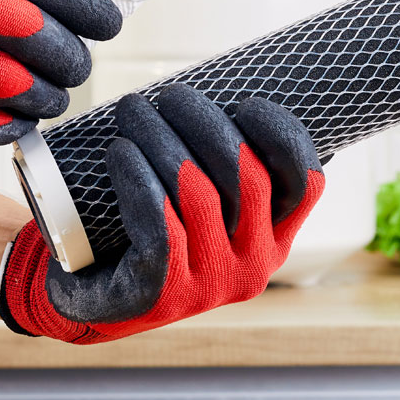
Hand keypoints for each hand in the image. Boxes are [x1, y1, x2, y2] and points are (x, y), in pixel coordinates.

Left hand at [0, 84, 324, 343]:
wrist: (93, 304)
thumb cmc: (149, 236)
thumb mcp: (202, 209)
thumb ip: (226, 170)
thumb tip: (231, 100)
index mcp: (274, 241)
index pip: (306, 183)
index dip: (284, 135)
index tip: (245, 102)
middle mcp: (254, 266)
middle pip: (248, 176)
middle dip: (206, 122)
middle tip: (169, 95)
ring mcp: (212, 284)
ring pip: (198, 192)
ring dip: (162, 139)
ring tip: (134, 111)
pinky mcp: (164, 292)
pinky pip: (158, 220)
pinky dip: (137, 175)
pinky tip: (119, 150)